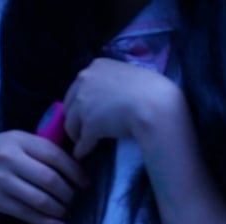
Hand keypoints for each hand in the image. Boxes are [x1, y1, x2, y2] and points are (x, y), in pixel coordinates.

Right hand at [0, 131, 89, 223]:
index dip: (75, 172)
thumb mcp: (17, 141)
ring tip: (65, 210)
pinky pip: (28, 215)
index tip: (85, 183)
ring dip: (59, 209)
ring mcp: (2, 180)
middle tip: (73, 199)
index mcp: (19, 139)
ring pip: (41, 200)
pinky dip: (48, 222)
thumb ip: (41, 149)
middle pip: (50, 180)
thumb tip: (77, 166)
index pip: (55, 155)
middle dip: (68, 193)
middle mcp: (9, 158)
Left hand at [63, 57, 178, 159]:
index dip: (81, 101)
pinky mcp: (89, 124)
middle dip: (75, 118)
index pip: (79, 86)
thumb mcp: (128, 75)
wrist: (154, 104)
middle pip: (70, 105)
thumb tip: (116, 93)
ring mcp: (84, 103)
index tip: (86, 111)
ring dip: (77, 135)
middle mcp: (85, 81)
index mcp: (96, 66)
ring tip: (81, 144)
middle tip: (80, 129)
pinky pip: (82, 141)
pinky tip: (82, 155)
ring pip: (72, 124)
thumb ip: (115, 81)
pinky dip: (81, 150)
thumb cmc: (150, 89)